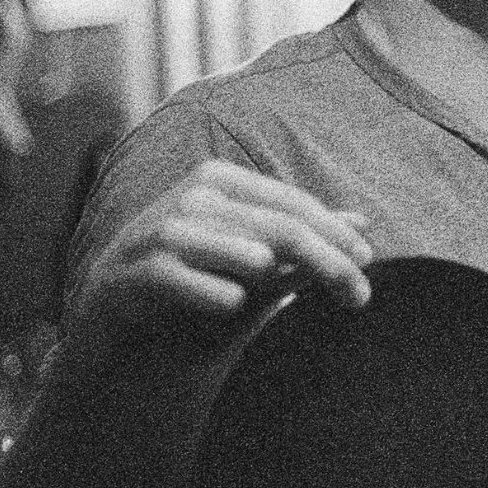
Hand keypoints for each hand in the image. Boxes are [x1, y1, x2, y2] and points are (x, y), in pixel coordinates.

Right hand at [74, 159, 373, 326]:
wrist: (118, 307)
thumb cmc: (197, 277)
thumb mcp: (254, 256)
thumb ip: (302, 236)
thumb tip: (363, 221)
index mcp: (224, 180)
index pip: (293, 204)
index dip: (337, 232)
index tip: (369, 262)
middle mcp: (195, 196)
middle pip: (278, 228)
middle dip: (326, 261)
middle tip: (361, 295)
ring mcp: (164, 231)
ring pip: (237, 248)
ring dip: (274, 274)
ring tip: (304, 294)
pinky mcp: (138, 271)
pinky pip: (186, 279)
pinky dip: (212, 291)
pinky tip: (234, 303)